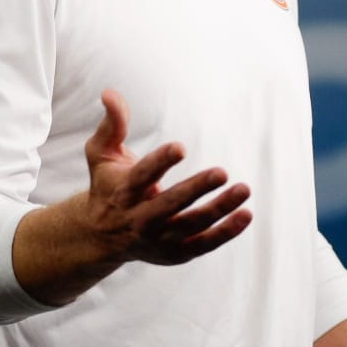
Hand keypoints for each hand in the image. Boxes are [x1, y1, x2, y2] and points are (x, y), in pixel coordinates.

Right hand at [81, 89, 251, 265]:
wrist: (99, 236)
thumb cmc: (108, 185)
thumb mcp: (102, 155)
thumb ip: (112, 125)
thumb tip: (110, 92)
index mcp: (123, 191)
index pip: (142, 175)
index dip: (160, 161)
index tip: (181, 147)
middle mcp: (139, 218)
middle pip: (169, 204)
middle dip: (196, 189)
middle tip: (222, 172)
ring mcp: (158, 238)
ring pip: (191, 225)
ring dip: (219, 209)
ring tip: (244, 190)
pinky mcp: (175, 253)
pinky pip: (203, 244)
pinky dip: (225, 232)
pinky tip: (246, 215)